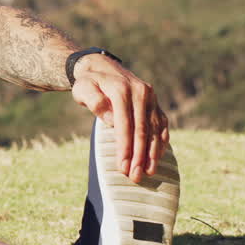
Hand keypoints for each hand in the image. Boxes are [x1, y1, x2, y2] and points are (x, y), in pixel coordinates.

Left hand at [70, 54, 169, 182]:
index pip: (125, 125)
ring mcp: (151, 98)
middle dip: (139, 156)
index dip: (125, 148)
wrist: (103, 68)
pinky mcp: (155, 104)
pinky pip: (161, 125)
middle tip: (136, 176)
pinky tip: (157, 157)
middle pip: (142, 130)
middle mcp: (141, 93)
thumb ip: (94, 101)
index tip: (123, 167)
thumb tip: (111, 120)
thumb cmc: (90, 83)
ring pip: (155, 129)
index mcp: (122, 90)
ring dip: (153, 153)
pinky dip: (161, 142)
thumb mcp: (82, 88)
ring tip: (149, 172)